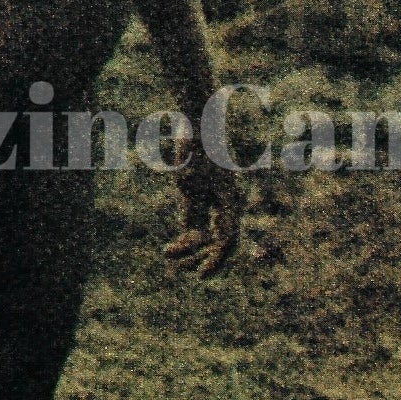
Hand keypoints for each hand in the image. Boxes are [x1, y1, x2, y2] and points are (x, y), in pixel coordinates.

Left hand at [167, 137, 239, 276]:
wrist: (194, 126)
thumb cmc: (194, 151)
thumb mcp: (188, 183)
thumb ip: (192, 211)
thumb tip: (194, 240)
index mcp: (230, 202)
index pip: (227, 239)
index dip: (216, 260)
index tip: (201, 274)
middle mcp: (226, 205)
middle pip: (218, 243)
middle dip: (199, 257)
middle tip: (180, 266)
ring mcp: (214, 203)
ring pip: (206, 237)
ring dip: (190, 250)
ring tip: (170, 256)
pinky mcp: (200, 199)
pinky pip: (195, 226)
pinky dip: (185, 239)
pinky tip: (172, 250)